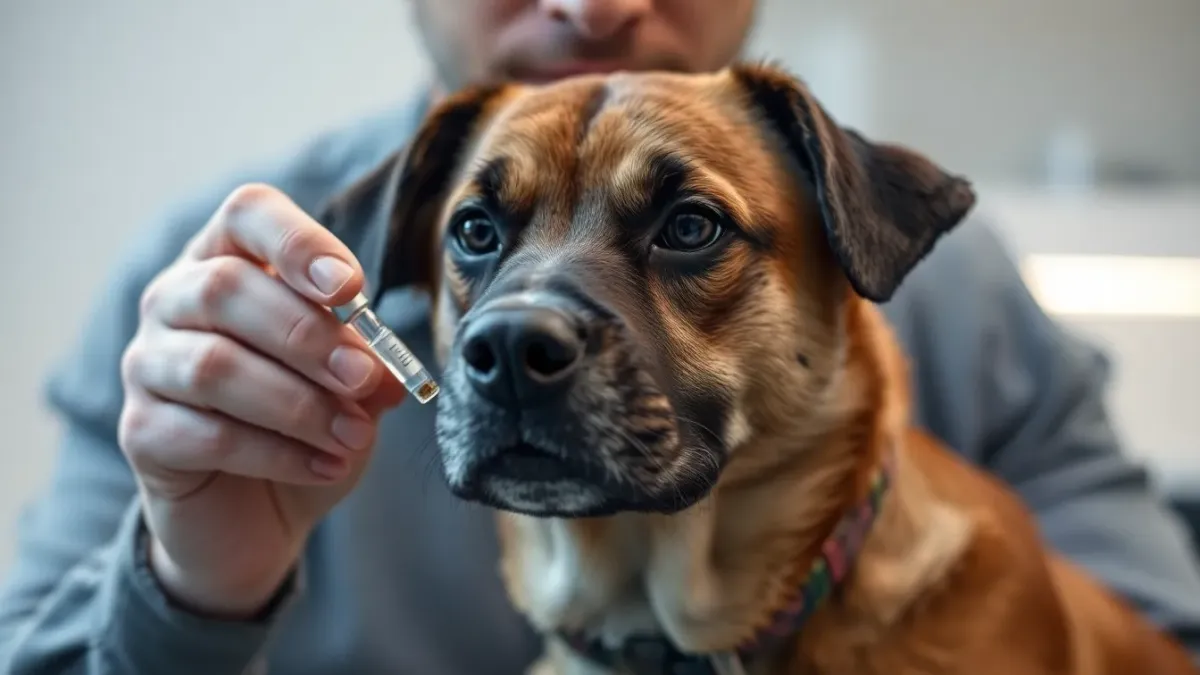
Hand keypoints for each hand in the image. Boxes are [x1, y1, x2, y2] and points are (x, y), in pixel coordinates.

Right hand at [118, 183, 405, 617]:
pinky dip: (278, 454)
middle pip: (225, 288)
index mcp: (229, 260)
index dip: (297, 243)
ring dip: (298, 404)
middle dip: (307, 336)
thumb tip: (381, 367)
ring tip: (353, 435)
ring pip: (213, 366)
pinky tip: (325, 466)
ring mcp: (146, 363)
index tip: (348, 288)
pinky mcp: (140, 432)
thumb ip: (364, 361)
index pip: (248, 214)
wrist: (258, 515)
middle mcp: (174, 299)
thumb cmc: (304, 425)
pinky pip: (207, 435)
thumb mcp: (350, 386)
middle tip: (364, 378)